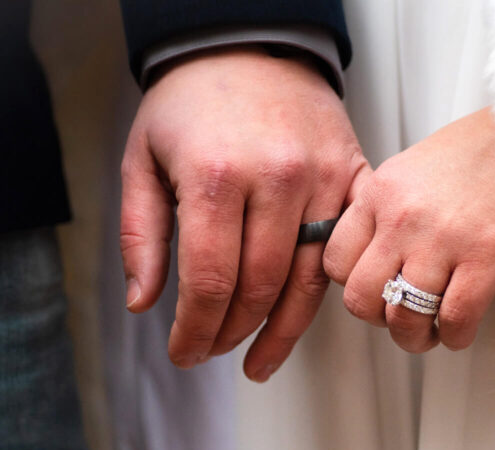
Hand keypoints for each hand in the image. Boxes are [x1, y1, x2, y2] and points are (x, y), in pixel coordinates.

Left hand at [121, 47, 369, 381]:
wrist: (250, 45)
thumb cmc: (192, 103)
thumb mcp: (141, 160)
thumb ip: (140, 236)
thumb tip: (144, 305)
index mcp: (217, 175)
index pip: (210, 281)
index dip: (196, 330)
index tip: (184, 352)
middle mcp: (277, 178)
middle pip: (260, 289)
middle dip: (230, 333)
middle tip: (210, 351)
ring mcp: (323, 179)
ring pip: (309, 281)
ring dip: (279, 331)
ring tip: (256, 359)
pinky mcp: (354, 178)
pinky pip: (344, 252)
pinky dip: (324, 293)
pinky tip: (298, 316)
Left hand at [323, 108, 494, 352]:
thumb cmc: (472, 156)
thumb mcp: (408, 172)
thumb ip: (382, 214)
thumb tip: (370, 264)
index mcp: (379, 194)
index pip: (336, 262)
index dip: (353, 285)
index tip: (373, 290)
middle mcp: (403, 218)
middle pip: (361, 298)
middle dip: (378, 319)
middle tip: (398, 318)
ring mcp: (442, 239)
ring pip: (404, 317)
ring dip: (414, 337)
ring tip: (428, 332)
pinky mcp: (484, 257)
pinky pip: (454, 319)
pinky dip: (454, 336)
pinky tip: (457, 330)